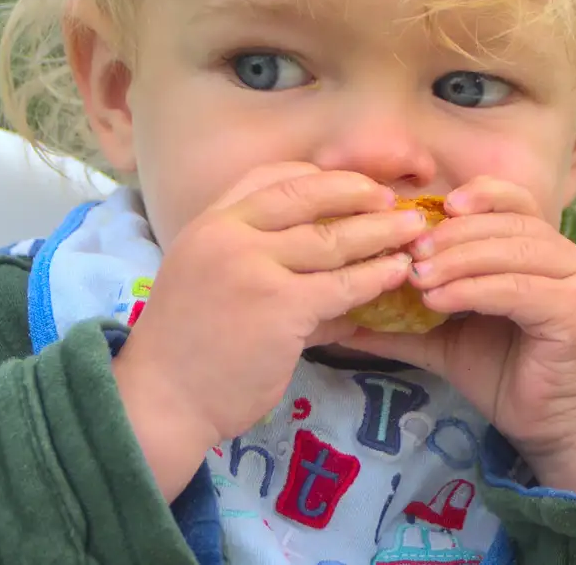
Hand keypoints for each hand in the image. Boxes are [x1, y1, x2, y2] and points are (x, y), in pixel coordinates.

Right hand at [112, 163, 424, 498]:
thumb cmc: (186, 348)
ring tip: (413, 232)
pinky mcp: (280, 307)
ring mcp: (254, 268)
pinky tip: (397, 273)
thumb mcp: (208, 280)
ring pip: (331, 239)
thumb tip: (320, 261)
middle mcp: (229, 234)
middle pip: (306, 195)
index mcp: (209, 222)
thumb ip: (258, 262)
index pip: (269, 176)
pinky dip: (376, 277)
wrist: (163, 399)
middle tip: (393, 199)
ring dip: (380, 232)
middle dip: (358, 192)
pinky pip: (341, 285)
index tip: (351, 184)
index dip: (317, 176)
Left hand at [341, 176, 575, 491]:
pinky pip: (520, 289)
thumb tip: (344, 316)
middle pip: (506, 222)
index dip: (475, 196)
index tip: (431, 209)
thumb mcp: (447, 339)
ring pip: (513, 250)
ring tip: (417, 277)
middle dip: (452, 234)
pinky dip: (476, 289)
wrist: (554, 430)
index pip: (512, 200)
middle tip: (408, 252)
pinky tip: (440, 300)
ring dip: (459, 259)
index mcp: (540, 249)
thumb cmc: (505, 376)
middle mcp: (565, 256)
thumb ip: (405, 321)